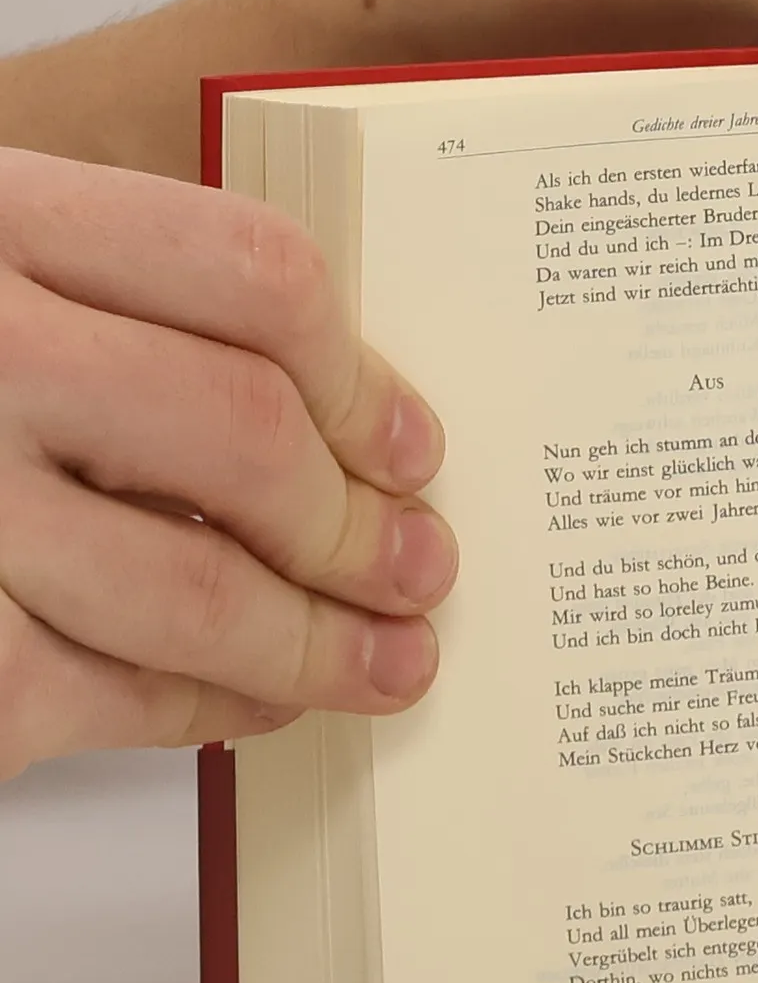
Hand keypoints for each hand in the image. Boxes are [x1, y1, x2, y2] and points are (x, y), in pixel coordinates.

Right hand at [0, 149, 456, 778]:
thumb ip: (112, 315)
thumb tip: (339, 436)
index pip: (247, 271)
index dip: (361, 375)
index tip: (414, 446)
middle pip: (241, 433)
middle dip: (359, 527)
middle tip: (423, 571)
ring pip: (194, 585)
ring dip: (317, 643)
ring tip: (388, 665)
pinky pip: (108, 693)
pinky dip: (206, 710)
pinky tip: (252, 708)